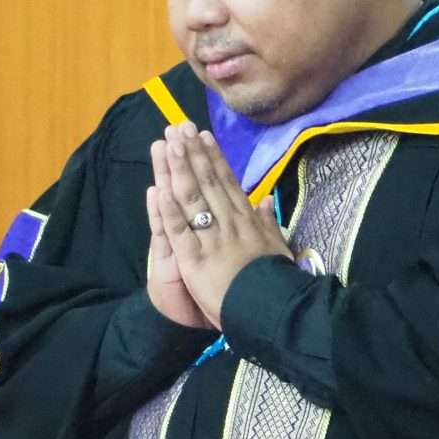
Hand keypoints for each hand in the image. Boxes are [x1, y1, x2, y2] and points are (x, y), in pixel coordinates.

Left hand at [153, 125, 293, 328]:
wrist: (273, 311)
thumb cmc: (277, 282)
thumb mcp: (279, 248)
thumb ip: (270, 224)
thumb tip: (267, 201)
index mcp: (246, 221)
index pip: (227, 183)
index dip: (213, 158)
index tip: (202, 136)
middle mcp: (228, 223)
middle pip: (207, 182)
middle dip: (192, 154)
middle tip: (179, 127)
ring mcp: (210, 239)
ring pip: (192, 199)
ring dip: (179, 170)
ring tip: (168, 144)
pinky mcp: (195, 259)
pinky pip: (179, 232)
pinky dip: (169, 211)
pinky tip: (159, 190)